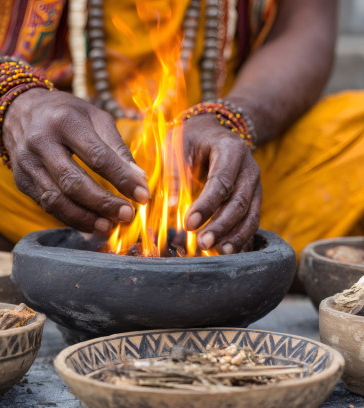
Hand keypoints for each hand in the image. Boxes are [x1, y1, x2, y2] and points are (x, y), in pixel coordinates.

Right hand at [3, 89, 148, 232]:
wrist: (20, 111)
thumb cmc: (68, 115)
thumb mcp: (97, 118)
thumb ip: (118, 149)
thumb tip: (140, 180)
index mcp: (65, 121)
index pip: (97, 156)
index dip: (122, 179)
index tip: (143, 196)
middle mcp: (41, 142)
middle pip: (74, 182)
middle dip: (104, 203)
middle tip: (127, 215)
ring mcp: (27, 164)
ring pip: (57, 200)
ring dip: (87, 218)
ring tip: (110, 226)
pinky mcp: (22, 181)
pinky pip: (48, 206)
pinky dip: (72, 219)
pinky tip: (92, 223)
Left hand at [180, 114, 261, 253]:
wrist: (214, 134)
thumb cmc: (192, 140)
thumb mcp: (179, 147)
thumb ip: (175, 174)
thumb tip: (173, 206)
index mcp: (231, 150)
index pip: (221, 181)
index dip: (206, 205)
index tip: (189, 224)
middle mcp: (249, 169)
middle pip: (240, 202)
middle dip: (222, 226)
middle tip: (203, 243)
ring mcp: (255, 186)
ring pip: (251, 215)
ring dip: (235, 237)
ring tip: (219, 253)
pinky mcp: (254, 200)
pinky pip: (251, 221)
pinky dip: (241, 238)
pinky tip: (228, 252)